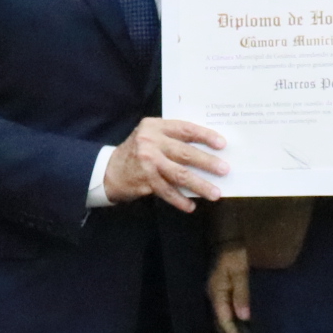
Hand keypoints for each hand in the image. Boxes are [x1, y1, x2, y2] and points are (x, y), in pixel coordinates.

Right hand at [102, 118, 227, 211]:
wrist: (108, 170)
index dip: (205, 135)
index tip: (222, 144)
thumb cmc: (137, 153)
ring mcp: (147, 161)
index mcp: (155, 126)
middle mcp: (150, 141)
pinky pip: (167, 191)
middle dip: (207, 162)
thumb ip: (172, 139)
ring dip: (199, 185)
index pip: (185, 129)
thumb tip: (206, 151)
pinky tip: (191, 205)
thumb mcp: (150, 137)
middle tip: (224, 169)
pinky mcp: (144, 180)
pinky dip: (180, 200)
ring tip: (215, 193)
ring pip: (179, 174)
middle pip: (185, 152)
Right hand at [208, 244, 251, 332]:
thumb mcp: (240, 273)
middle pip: (222, 323)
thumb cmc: (235, 253)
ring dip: (234, 329)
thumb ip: (242, 294)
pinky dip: (235, 319)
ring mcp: (216, 292)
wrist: (227, 237)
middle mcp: (214, 296)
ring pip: (223, 317)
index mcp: (217, 294)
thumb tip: (244, 317)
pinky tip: (244, 322)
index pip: (225, 322)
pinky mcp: (221, 288)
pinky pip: (226, 309)